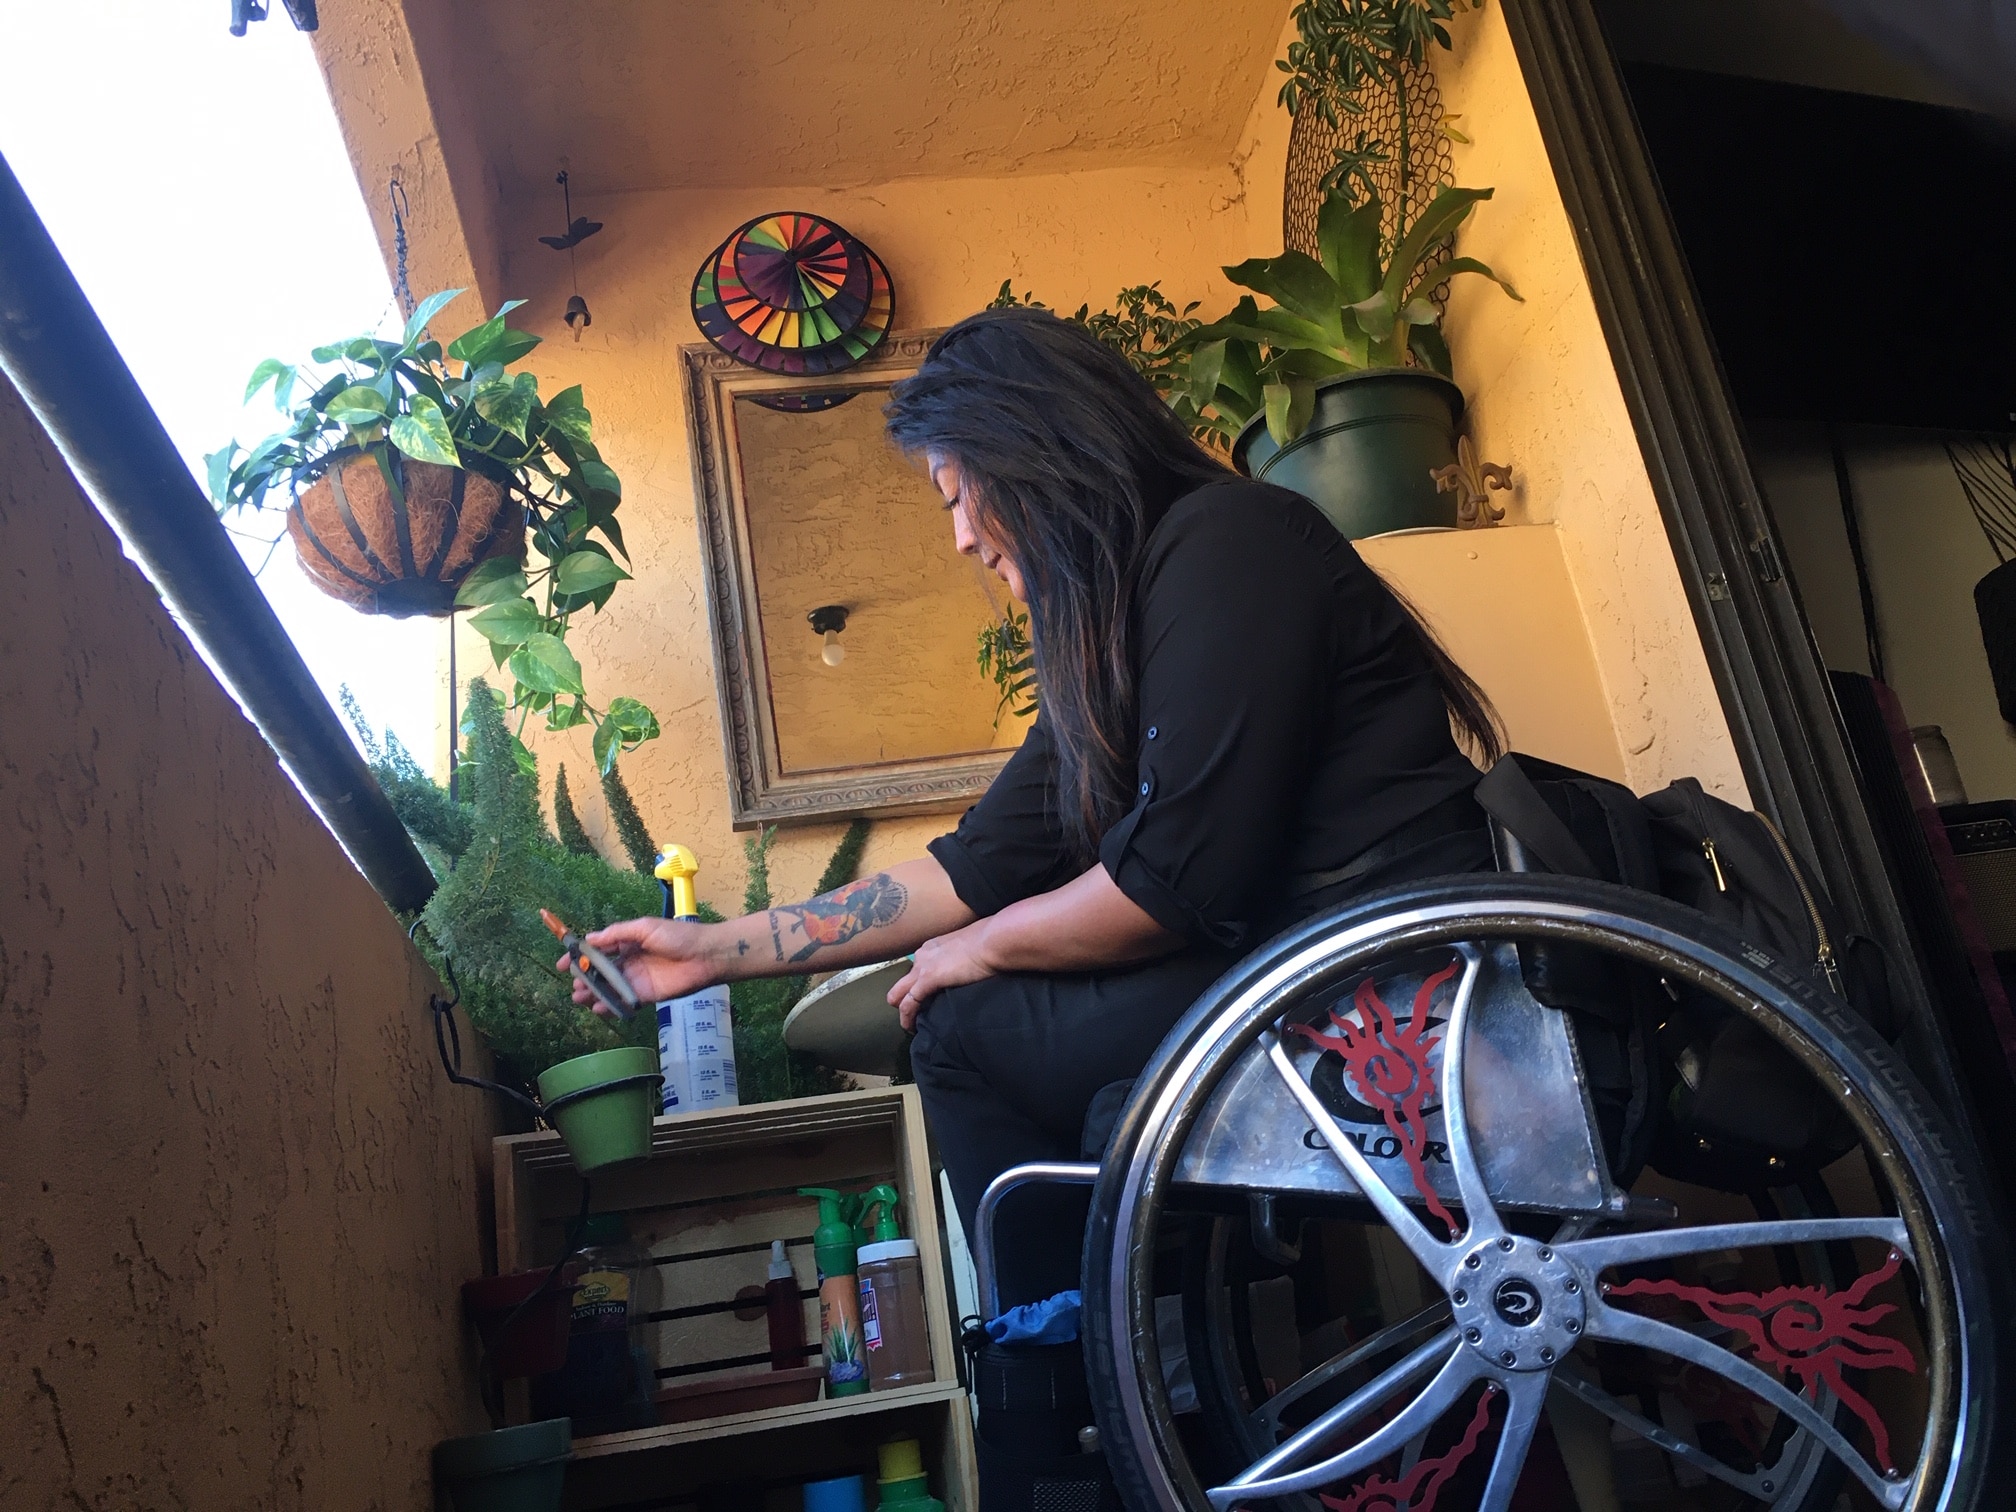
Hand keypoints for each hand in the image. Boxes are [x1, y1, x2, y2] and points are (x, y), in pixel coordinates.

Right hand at [556, 917, 717, 1015]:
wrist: (705, 956)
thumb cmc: (678, 936)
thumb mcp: (645, 927)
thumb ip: (618, 933)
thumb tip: (590, 938)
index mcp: (629, 942)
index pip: (599, 950)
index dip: (581, 956)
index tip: (563, 964)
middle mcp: (630, 961)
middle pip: (601, 972)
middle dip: (585, 979)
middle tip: (573, 985)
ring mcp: (637, 980)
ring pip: (609, 989)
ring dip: (593, 993)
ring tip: (580, 998)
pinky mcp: (646, 996)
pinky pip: (624, 1002)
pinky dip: (610, 1006)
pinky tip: (598, 1008)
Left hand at [887, 920, 1000, 1030]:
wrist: (994, 941)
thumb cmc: (991, 943)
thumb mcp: (971, 948)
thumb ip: (964, 959)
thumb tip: (970, 969)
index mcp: (933, 947)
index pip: (917, 968)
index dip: (918, 985)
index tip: (926, 999)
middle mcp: (922, 955)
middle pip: (902, 982)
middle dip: (904, 998)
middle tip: (915, 1015)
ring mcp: (922, 967)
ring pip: (898, 994)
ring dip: (903, 1011)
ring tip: (911, 1026)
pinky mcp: (927, 980)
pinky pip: (908, 1004)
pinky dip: (907, 1018)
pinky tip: (912, 1028)